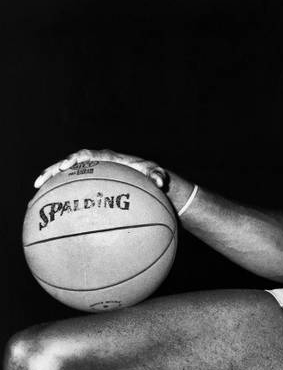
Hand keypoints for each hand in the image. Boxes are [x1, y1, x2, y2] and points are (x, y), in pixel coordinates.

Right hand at [33, 149, 167, 189]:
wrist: (146, 177)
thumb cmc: (150, 175)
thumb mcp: (156, 174)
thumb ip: (158, 176)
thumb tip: (161, 181)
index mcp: (107, 157)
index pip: (87, 155)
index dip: (75, 159)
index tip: (66, 166)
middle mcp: (95, 163)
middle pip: (69, 164)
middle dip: (52, 170)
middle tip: (39, 182)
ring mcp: (90, 173)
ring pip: (65, 177)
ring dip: (49, 184)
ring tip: (34, 196)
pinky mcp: (89, 183)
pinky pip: (71, 189)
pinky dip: (59, 198)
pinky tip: (48, 214)